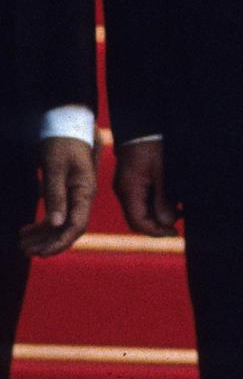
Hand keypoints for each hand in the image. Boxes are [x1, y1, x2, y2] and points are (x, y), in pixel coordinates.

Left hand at [20, 136, 97, 256]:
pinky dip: (41, 225)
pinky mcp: (66, 192)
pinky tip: (26, 230)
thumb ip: (56, 196)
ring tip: (22, 244)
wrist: (66, 124)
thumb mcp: (55, 168)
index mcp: (84, 192)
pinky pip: (56, 215)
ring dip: (42, 237)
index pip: (76, 226)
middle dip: (48, 244)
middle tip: (25, 252)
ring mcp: (75, 196)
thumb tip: (56, 224)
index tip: (41, 254)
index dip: (60, 243)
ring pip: (60, 224)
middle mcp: (82, 197)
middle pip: (68, 229)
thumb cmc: (61, 143)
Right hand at [114, 138, 178, 237]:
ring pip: (142, 211)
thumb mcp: (161, 171)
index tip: (174, 232)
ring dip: (159, 215)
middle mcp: (125, 192)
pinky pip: (143, 201)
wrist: (139, 127)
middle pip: (139, 220)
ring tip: (179, 211)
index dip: (156, 231)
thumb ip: (163, 198)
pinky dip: (157, 204)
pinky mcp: (133, 183)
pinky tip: (172, 201)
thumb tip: (167, 222)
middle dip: (158, 225)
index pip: (138, 222)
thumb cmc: (150, 145)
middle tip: (179, 223)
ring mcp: (128, 187)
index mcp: (129, 190)